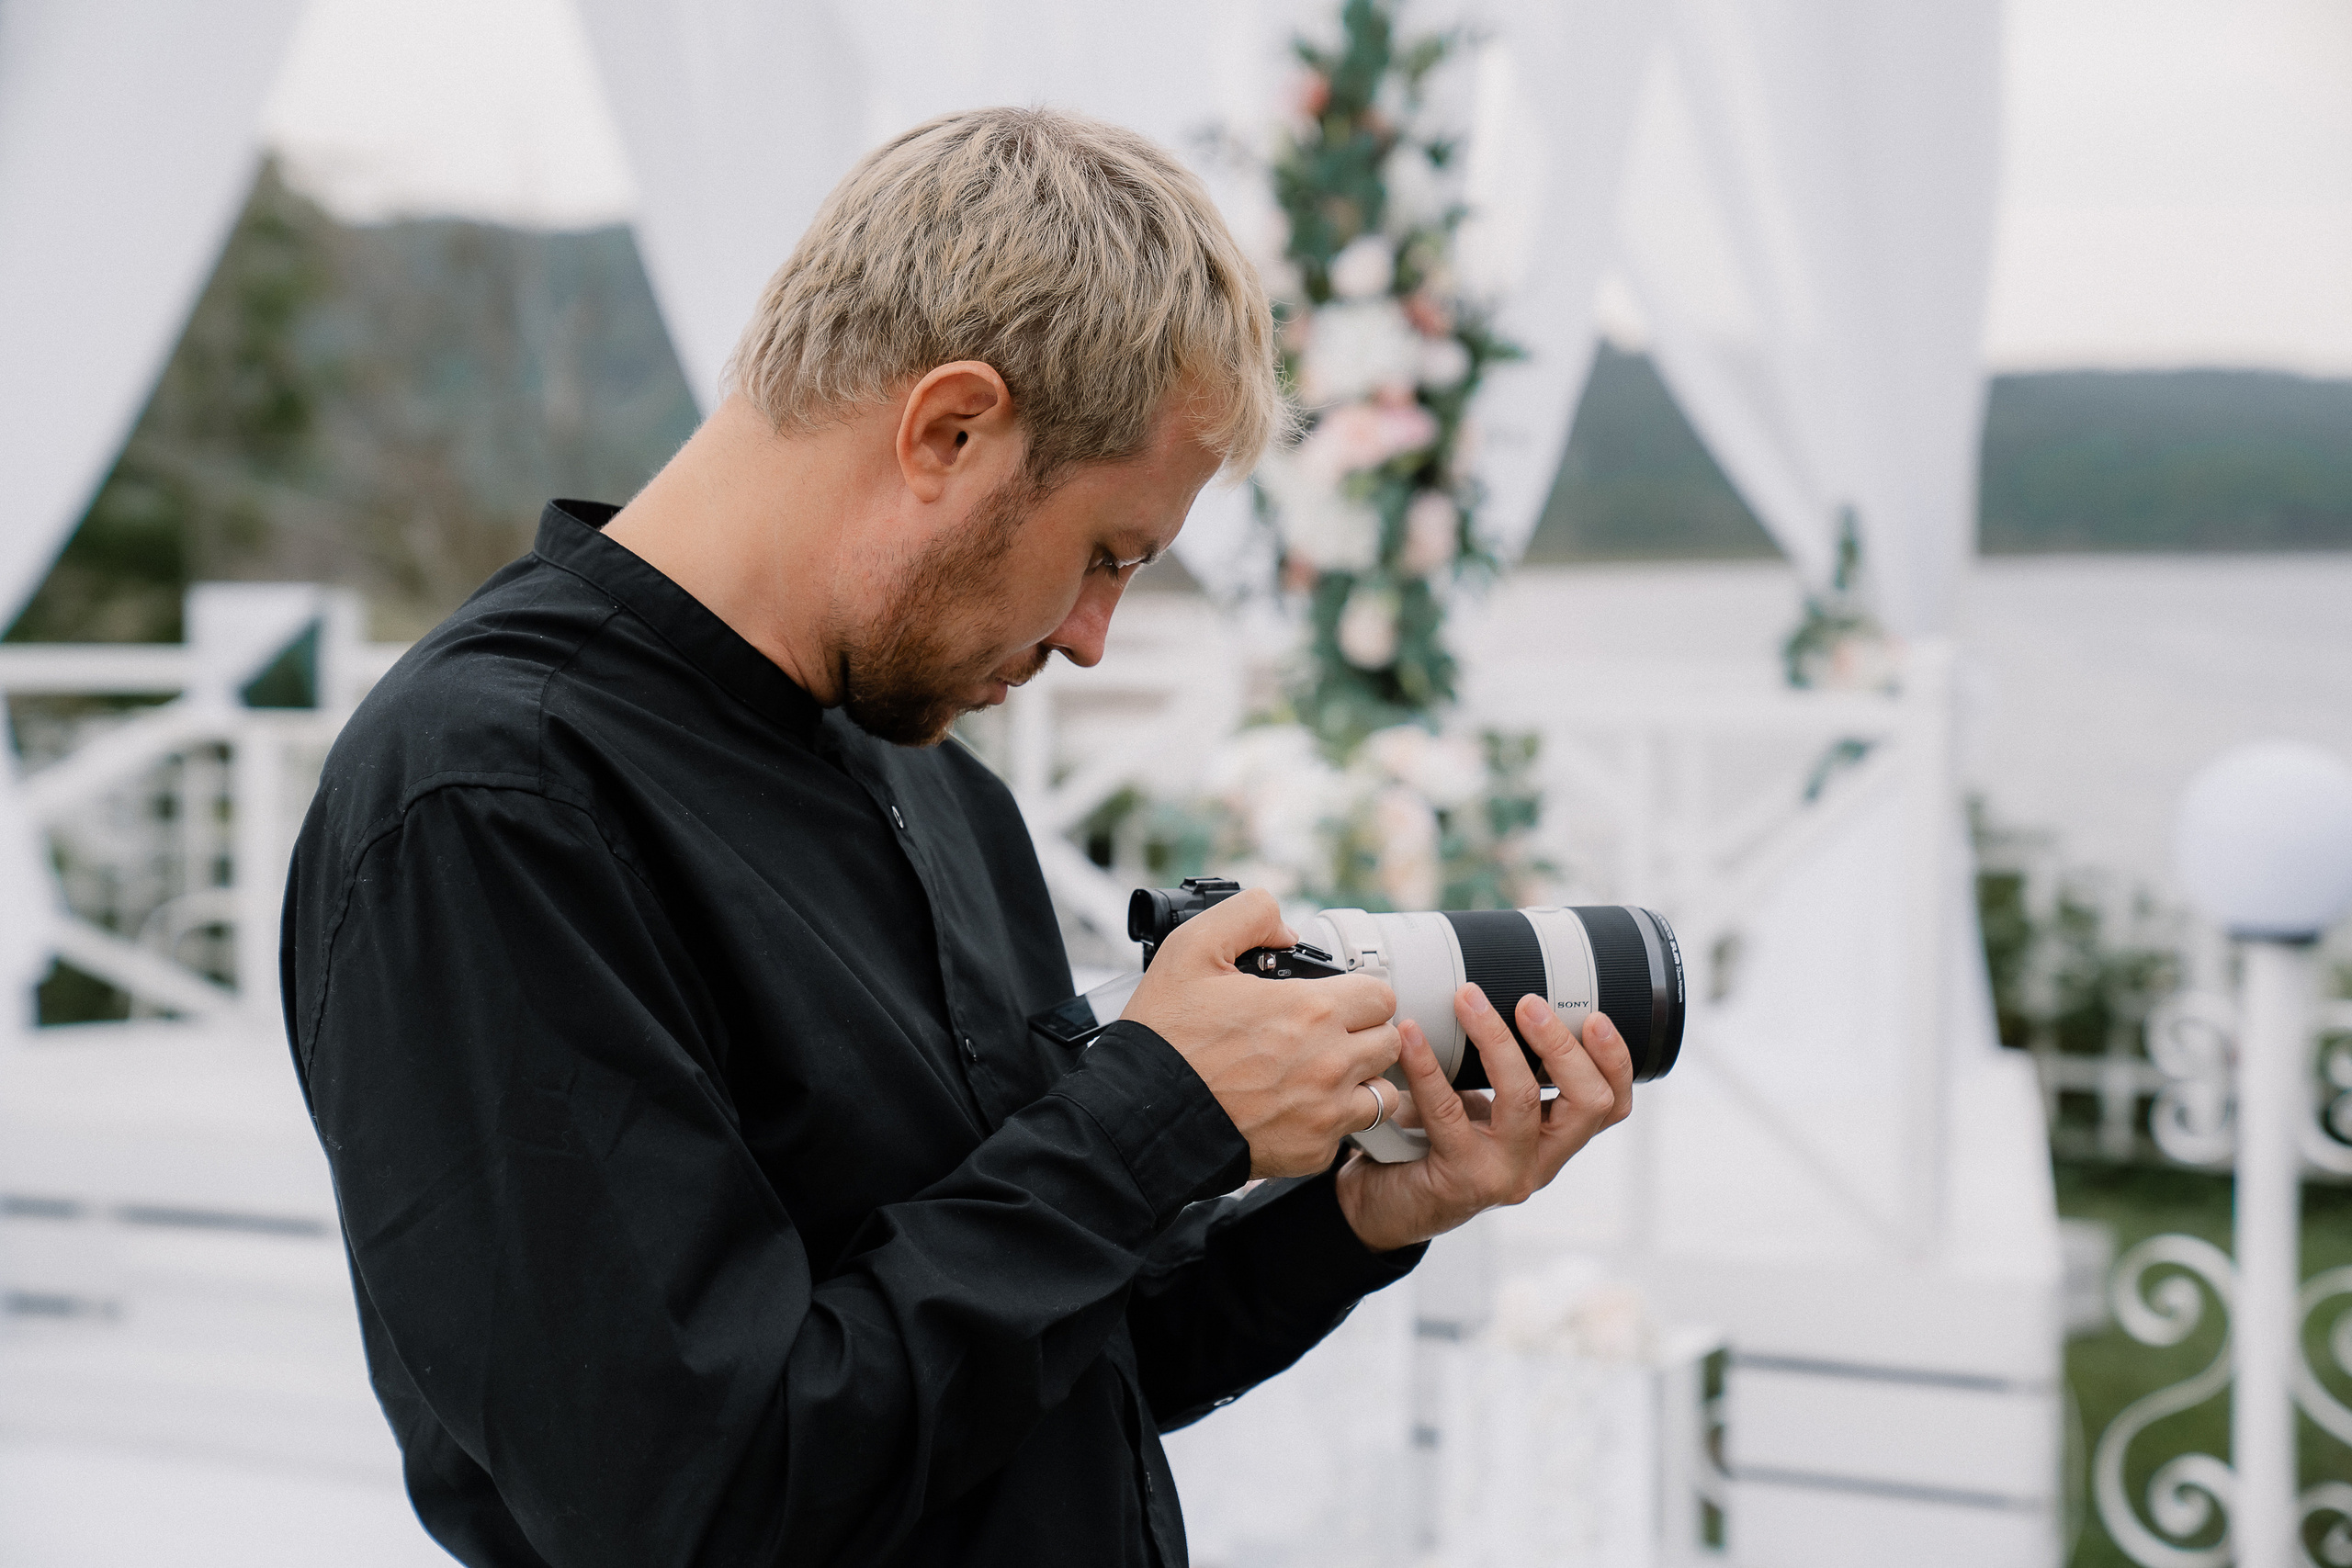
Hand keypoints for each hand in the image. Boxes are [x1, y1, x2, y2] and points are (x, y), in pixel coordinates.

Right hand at [1121, 889, 1400, 1177]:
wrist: (1139, 1115)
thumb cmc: (1165, 1036)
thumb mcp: (1192, 947)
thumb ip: (1249, 914)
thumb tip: (1286, 929)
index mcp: (1311, 1011)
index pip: (1381, 996)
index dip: (1357, 993)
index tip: (1332, 1001)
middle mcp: (1328, 1064)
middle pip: (1388, 1043)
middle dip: (1362, 1034)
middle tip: (1324, 1036)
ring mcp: (1324, 1113)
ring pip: (1381, 1094)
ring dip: (1359, 1082)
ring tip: (1319, 1075)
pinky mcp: (1310, 1153)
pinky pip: (1345, 1135)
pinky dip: (1327, 1123)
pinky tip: (1293, 1109)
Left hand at [1334, 984, 1632, 1252]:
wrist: (1385, 1204)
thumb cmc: (1434, 1146)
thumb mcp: (1482, 1109)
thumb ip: (1501, 1071)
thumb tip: (1496, 991)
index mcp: (1554, 1140)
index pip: (1612, 1106)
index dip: (1615, 1061)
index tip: (1595, 1015)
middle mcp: (1540, 1161)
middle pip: (1588, 1104)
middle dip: (1563, 1045)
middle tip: (1529, 1002)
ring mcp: (1504, 1174)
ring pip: (1523, 1103)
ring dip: (1497, 1042)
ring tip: (1468, 1000)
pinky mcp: (1461, 1179)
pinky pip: (1448, 1113)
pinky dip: (1428, 1066)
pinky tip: (1411, 1036)